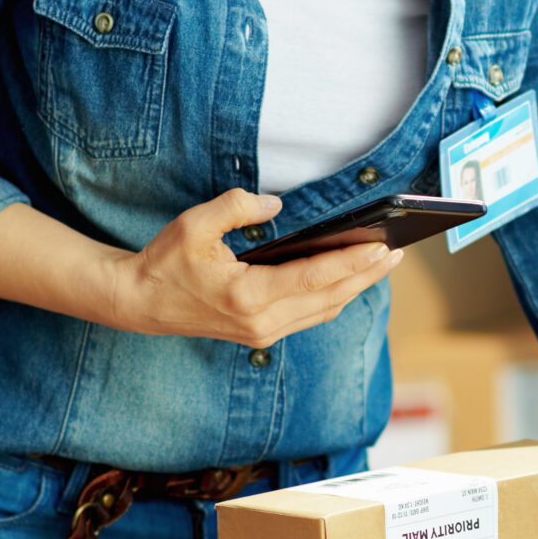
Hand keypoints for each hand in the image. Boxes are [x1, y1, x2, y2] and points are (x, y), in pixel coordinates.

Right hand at [113, 189, 401, 345]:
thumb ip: (236, 207)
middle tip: (398, 252)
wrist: (139, 303)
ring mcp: (262, 333)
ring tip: (382, 263)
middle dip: (367, 275)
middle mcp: (261, 321)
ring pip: (324, 310)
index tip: (383, 247)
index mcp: (248, 296)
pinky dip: (334, 297)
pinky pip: (310, 316)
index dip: (353, 262)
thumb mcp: (194, 225)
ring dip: (355, 288)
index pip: (315, 278)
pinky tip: (349, 279)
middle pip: (330, 298)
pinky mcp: (260, 334)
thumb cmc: (165, 262)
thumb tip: (276, 205)